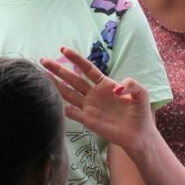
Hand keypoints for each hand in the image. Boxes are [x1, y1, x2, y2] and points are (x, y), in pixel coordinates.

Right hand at [40, 46, 156, 154]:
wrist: (139, 135)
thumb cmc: (140, 113)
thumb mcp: (141, 93)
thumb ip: (131, 84)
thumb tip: (115, 87)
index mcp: (105, 84)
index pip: (87, 68)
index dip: (75, 59)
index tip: (63, 49)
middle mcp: (94, 94)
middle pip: (73, 78)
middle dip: (58, 69)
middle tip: (44, 60)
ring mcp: (90, 107)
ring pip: (69, 93)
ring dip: (57, 85)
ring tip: (43, 76)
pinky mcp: (88, 121)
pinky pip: (73, 114)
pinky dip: (65, 110)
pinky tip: (57, 105)